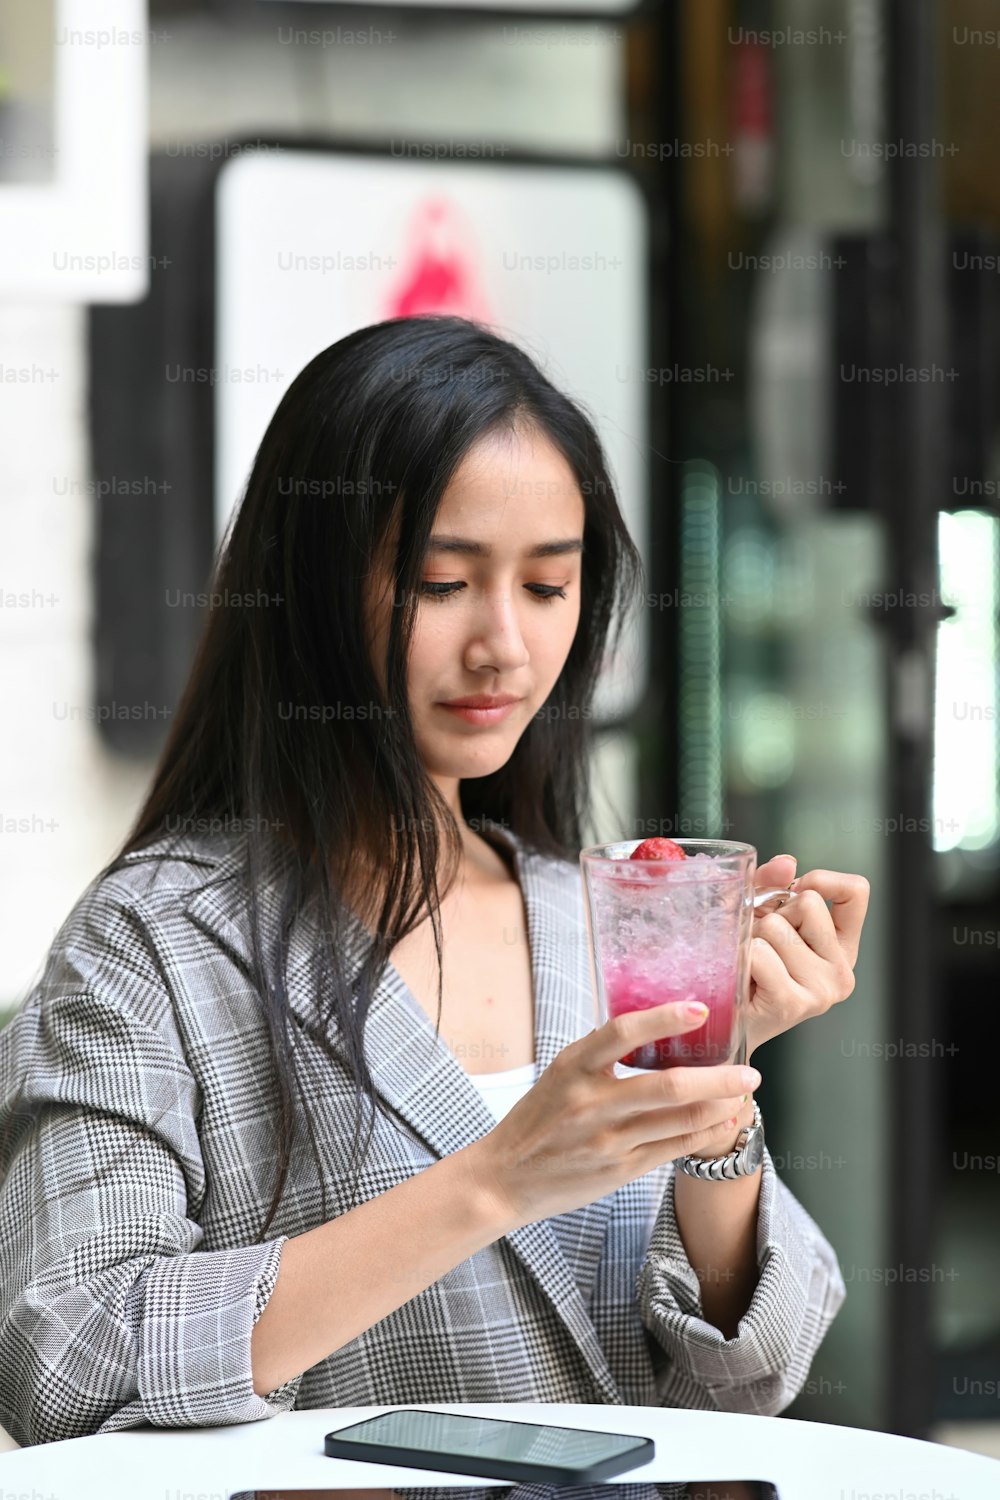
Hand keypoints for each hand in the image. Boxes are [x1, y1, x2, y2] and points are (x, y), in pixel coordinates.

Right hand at [472, 1001, 761, 1228]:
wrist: (504, 1177)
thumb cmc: (537, 1119)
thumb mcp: (560, 1075)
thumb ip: (602, 1058)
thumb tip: (659, 1031)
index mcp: (571, 1067)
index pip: (621, 1032)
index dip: (664, 1018)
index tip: (700, 1009)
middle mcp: (590, 1102)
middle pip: (668, 1085)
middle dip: (719, 1077)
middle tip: (750, 1070)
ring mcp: (606, 1140)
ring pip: (679, 1121)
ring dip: (720, 1106)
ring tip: (743, 1094)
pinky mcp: (618, 1170)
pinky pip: (673, 1149)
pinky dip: (704, 1133)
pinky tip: (723, 1121)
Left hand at [746, 854, 869, 1058]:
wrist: (721, 1019)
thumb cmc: (743, 962)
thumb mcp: (758, 912)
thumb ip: (772, 883)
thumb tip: (787, 862)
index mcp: (841, 946)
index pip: (857, 891)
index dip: (821, 880)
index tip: (794, 894)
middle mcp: (842, 971)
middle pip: (809, 902)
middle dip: (774, 913)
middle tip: (763, 944)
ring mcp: (822, 990)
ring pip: (777, 926)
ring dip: (752, 937)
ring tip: (750, 964)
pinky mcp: (794, 1004)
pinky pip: (758, 952)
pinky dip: (741, 957)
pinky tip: (743, 979)